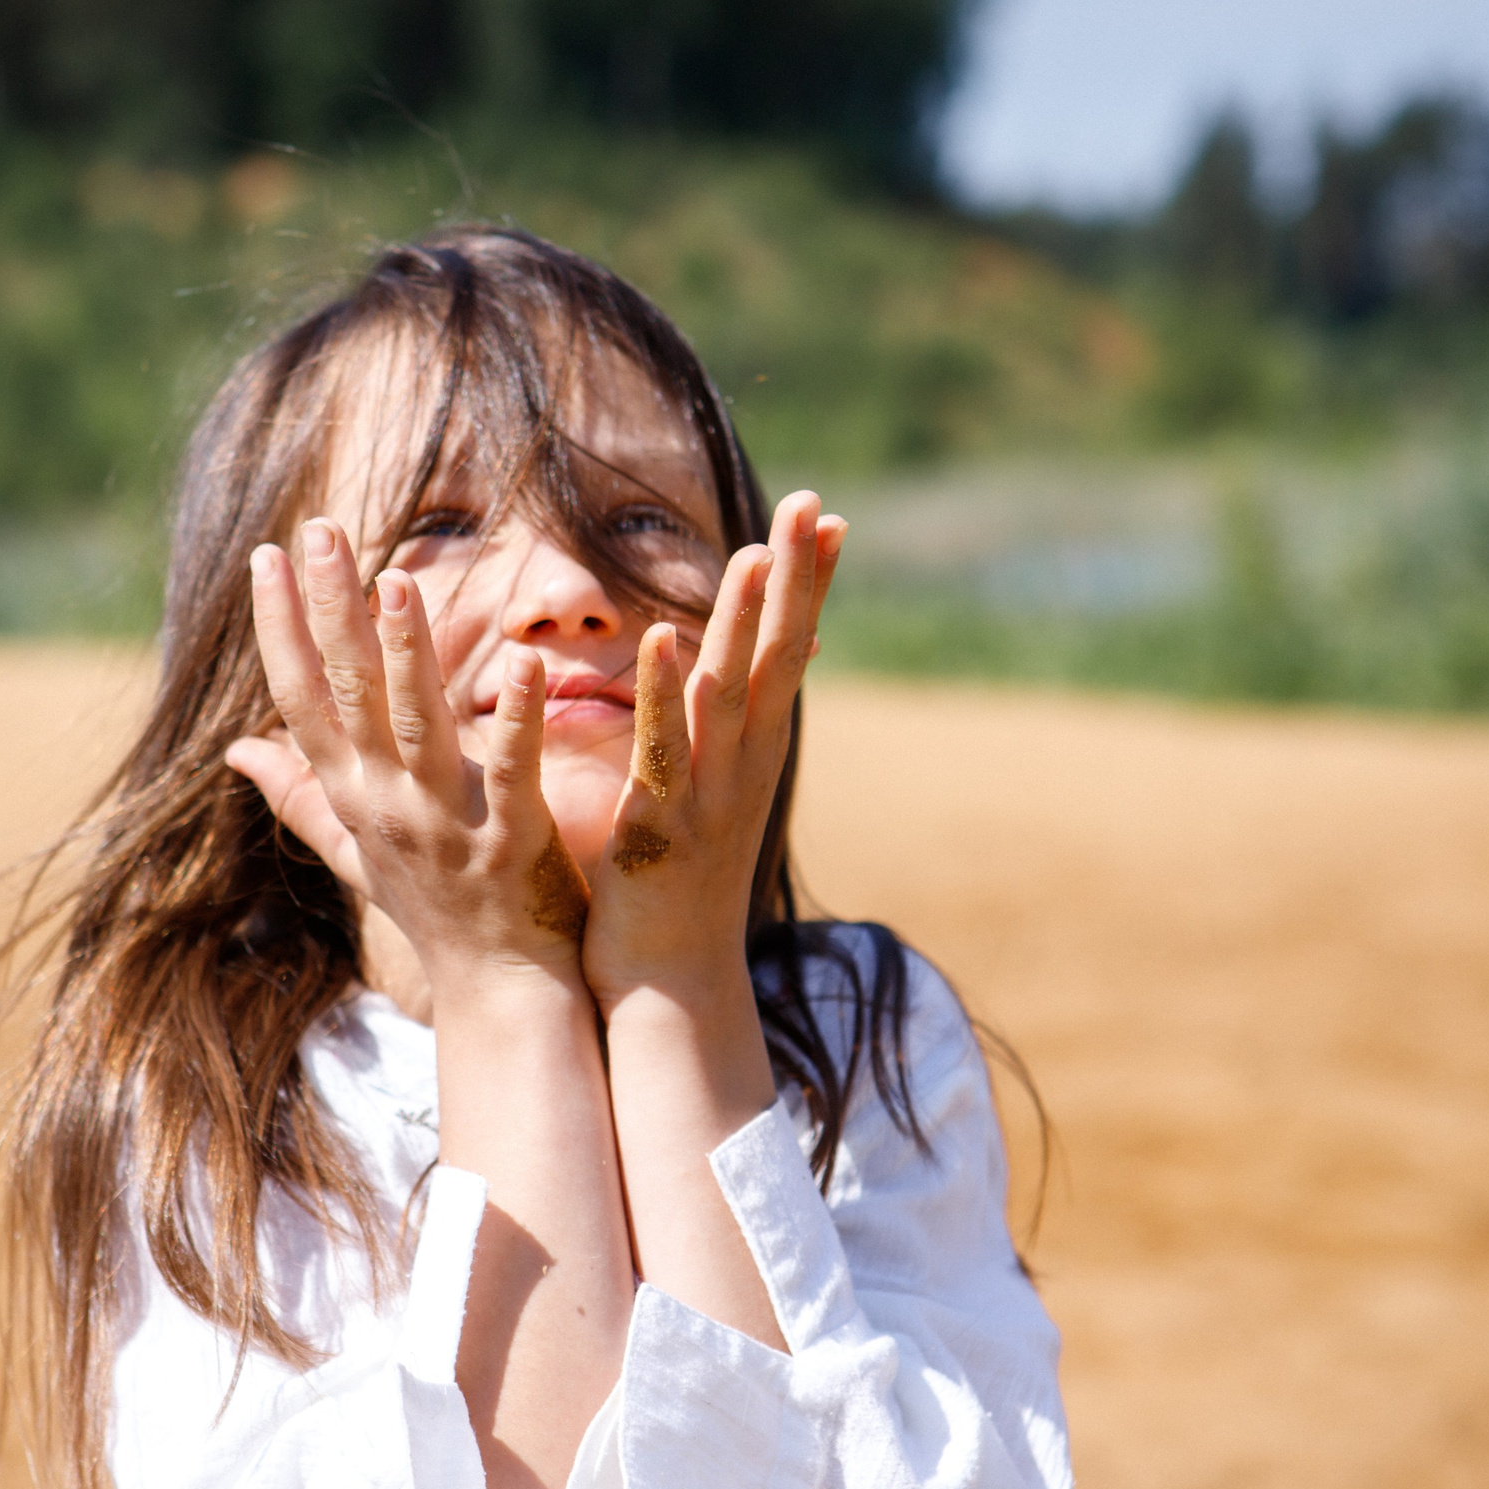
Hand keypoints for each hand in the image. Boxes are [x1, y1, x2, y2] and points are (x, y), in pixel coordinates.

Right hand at [225, 518, 592, 992]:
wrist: (502, 995)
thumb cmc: (436, 915)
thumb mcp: (355, 852)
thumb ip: (302, 795)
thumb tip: (239, 749)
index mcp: (354, 798)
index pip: (301, 700)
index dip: (281, 628)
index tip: (268, 556)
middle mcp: (387, 806)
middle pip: (348, 696)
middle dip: (329, 610)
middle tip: (320, 531)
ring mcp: (445, 825)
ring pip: (417, 724)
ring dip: (406, 652)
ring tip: (398, 580)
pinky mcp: (510, 843)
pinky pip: (512, 769)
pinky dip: (519, 715)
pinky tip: (528, 661)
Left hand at [580, 491, 842, 1012]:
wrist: (668, 986)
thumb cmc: (675, 888)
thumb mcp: (707, 796)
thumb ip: (716, 734)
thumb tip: (729, 678)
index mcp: (751, 753)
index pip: (787, 650)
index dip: (808, 584)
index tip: (827, 515)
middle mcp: (744, 765)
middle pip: (776, 655)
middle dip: (796, 579)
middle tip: (815, 503)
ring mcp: (709, 795)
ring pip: (731, 691)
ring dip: (743, 620)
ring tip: (757, 550)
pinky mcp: (662, 826)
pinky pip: (665, 749)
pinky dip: (665, 693)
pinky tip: (665, 637)